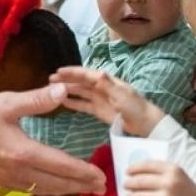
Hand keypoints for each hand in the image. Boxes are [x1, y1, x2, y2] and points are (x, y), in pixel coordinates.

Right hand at [0, 85, 106, 195]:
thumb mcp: (7, 102)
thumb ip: (37, 100)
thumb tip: (63, 91)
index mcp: (23, 152)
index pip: (62, 166)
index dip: (84, 173)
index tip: (102, 177)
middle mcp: (18, 172)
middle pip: (57, 184)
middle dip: (81, 186)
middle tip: (102, 188)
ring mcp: (7, 180)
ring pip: (44, 189)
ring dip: (66, 189)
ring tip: (83, 188)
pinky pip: (30, 189)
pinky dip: (48, 189)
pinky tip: (52, 185)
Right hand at [50, 66, 164, 135]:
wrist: (145, 124)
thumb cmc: (135, 107)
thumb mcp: (122, 95)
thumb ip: (109, 85)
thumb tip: (98, 72)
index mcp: (107, 81)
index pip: (86, 74)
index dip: (72, 72)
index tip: (58, 71)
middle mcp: (101, 87)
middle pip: (80, 82)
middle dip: (66, 79)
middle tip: (50, 79)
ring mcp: (99, 99)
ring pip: (80, 92)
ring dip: (68, 90)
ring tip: (52, 89)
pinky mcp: (99, 111)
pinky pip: (83, 105)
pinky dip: (74, 103)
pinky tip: (63, 102)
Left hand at [122, 160, 195, 195]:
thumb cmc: (188, 195)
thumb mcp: (179, 177)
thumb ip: (162, 172)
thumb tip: (137, 172)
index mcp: (173, 170)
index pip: (147, 165)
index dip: (134, 168)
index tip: (128, 171)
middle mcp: (169, 183)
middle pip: (139, 181)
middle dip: (129, 183)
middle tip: (126, 185)